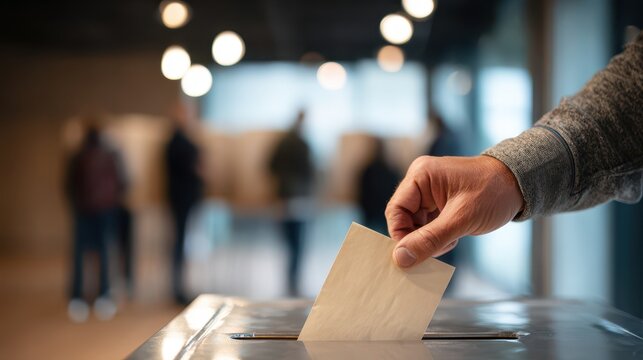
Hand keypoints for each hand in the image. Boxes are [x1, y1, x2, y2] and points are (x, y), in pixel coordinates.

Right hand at [385, 155, 523, 267]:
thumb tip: (400, 258)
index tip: (413, 255)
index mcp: (421, 175)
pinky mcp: (439, 201)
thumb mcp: (461, 219)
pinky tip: (452, 238)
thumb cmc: (493, 193)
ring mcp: (429, 191)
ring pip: (415, 224)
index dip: (401, 235)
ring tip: (450, 241)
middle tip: (435, 251)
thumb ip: (429, 240)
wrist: (520, 184)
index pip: (396, 211)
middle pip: (404, 218)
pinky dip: (436, 236)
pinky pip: (427, 223)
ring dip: (428, 239)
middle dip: (418, 238)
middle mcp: (421, 181)